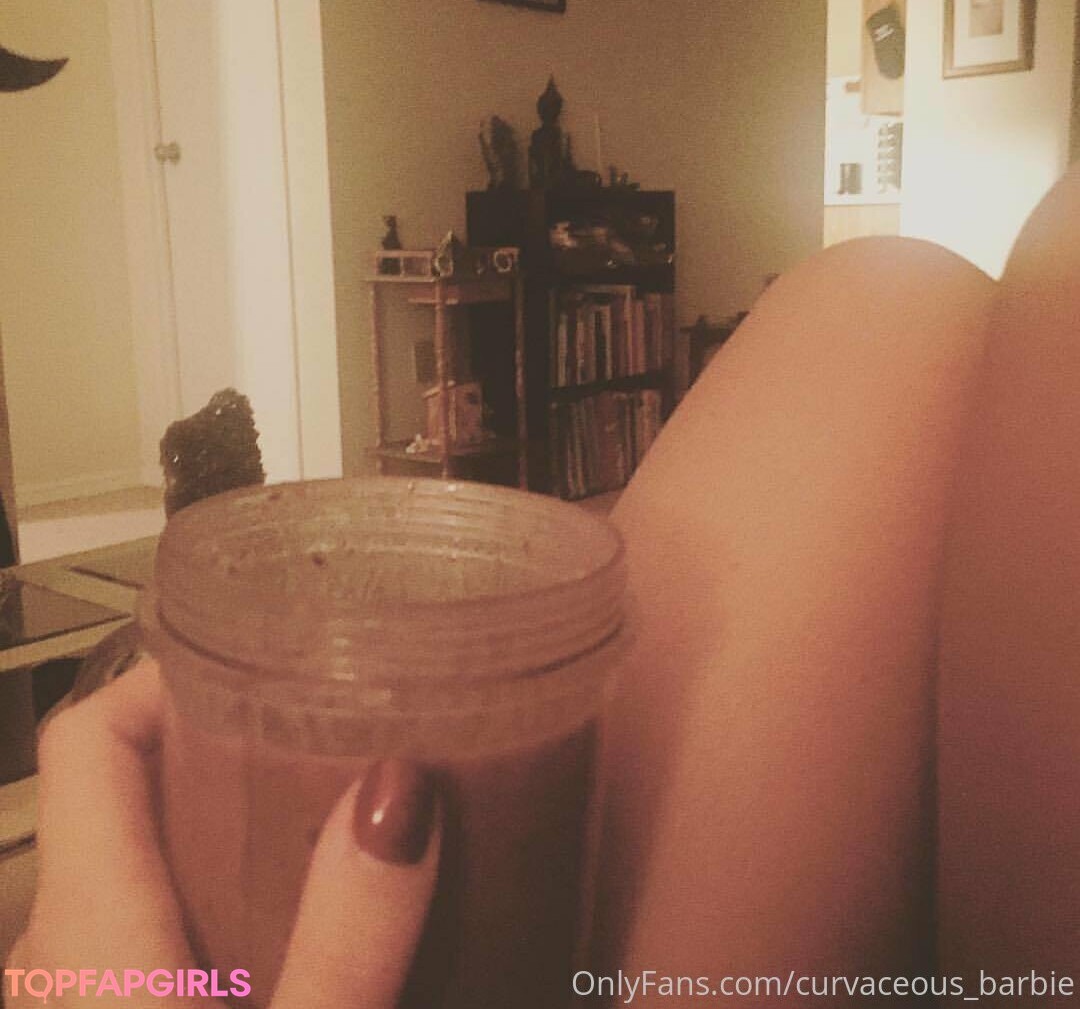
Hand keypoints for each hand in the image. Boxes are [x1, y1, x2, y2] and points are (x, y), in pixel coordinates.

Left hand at [5, 660, 439, 1006]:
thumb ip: (347, 934)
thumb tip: (400, 792)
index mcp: (84, 932)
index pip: (89, 739)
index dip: (162, 676)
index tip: (259, 651)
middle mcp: (55, 951)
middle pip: (121, 788)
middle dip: (221, 743)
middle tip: (325, 724)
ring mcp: (71, 993)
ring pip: (135, 854)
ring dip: (221, 816)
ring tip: (321, 805)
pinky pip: (145, 916)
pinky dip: (212, 882)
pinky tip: (288, 913)